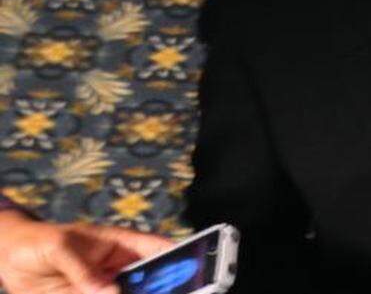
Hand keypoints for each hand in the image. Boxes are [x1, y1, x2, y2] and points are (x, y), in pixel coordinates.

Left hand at [0, 210, 172, 293]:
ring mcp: (107, 288)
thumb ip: (82, 269)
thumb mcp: (59, 247)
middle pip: (152, 281)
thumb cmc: (38, 241)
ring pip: (134, 293)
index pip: (158, 249)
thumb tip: (109, 291)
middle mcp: (120, 269)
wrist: (10, 258)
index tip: (193, 272)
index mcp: (122, 245)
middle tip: (177, 293)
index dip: (180, 258)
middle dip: (165, 288)